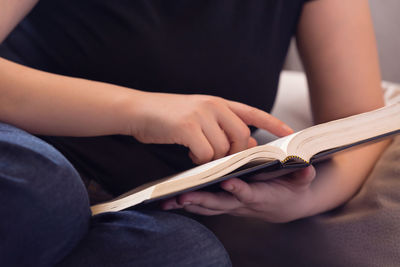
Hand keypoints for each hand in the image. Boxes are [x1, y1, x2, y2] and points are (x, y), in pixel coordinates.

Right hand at [126, 92, 292, 163]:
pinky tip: (188, 152)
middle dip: (234, 152)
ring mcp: (200, 115)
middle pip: (240, 136)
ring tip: (196, 151)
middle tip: (219, 156)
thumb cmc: (168, 116)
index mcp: (218, 103)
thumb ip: (223, 126)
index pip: (252, 112)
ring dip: (211, 157)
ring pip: (221, 148)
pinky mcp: (187, 127)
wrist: (138, 109)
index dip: (273, 124)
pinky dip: (198, 159)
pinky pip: (205, 153)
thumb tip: (248, 140)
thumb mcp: (199, 117)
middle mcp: (213, 106)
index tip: (291, 134)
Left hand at [161, 166, 316, 222]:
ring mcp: (233, 205)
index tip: (227, 182)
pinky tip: (173, 201)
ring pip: (210, 207)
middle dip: (202, 200)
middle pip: (221, 203)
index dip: (238, 190)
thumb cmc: (293, 190)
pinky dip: (191, 205)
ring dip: (191, 204)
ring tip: (170, 200)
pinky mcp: (226, 204)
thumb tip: (306, 166)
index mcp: (262, 196)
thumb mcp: (302, 182)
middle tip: (183, 196)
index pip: (248, 193)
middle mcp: (244, 203)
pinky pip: (206, 207)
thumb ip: (303, 174)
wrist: (286, 207)